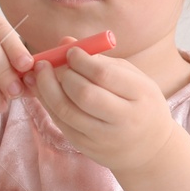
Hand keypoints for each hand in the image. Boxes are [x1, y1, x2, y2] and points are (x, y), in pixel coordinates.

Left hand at [26, 42, 175, 170]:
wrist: (151, 150)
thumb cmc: (139, 103)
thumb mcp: (131, 77)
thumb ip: (99, 59)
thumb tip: (64, 41)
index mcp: (141, 95)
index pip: (104, 75)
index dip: (81, 60)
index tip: (70, 51)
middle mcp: (125, 119)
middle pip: (83, 94)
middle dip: (62, 75)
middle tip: (50, 63)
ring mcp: (105, 138)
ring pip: (66, 111)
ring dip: (46, 88)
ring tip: (38, 72)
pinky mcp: (87, 148)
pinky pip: (61, 123)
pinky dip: (47, 103)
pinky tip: (41, 89)